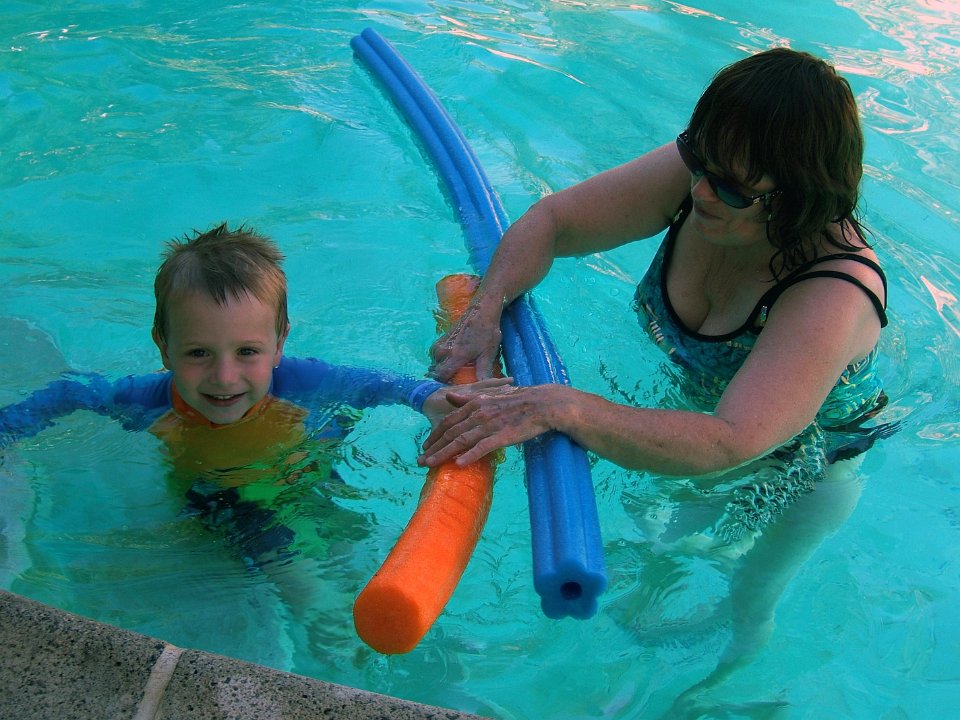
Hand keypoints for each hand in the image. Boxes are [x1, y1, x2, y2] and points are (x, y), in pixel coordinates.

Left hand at [418, 383, 560, 467]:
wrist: (542, 404)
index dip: (435, 435)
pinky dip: (469, 455)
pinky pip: (482, 447)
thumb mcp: (490, 395)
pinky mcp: (502, 436)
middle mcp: (479, 413)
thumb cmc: (518, 400)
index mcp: (475, 404)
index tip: (426, 447)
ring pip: (461, 441)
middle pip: (450, 432)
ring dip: (444, 454)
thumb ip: (468, 398)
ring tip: (430, 464)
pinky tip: (459, 464)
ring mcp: (490, 425)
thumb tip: (449, 397)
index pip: (449, 421)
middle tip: (420, 461)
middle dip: (434, 448)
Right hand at [429, 301, 502, 381]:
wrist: (481, 311)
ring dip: (443, 369)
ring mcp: (439, 345)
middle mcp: (443, 351)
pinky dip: (443, 362)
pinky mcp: (439, 341)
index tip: (453, 388)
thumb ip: (483, 372)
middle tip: (457, 381)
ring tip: (456, 371)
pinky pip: (436, 357)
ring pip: (436, 365)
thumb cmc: (486, 332)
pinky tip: (454, 362)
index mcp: (455, 356)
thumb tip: (484, 387)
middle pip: (437, 372)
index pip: (441, 377)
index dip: (445, 384)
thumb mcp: (488, 354)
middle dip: (445, 378)